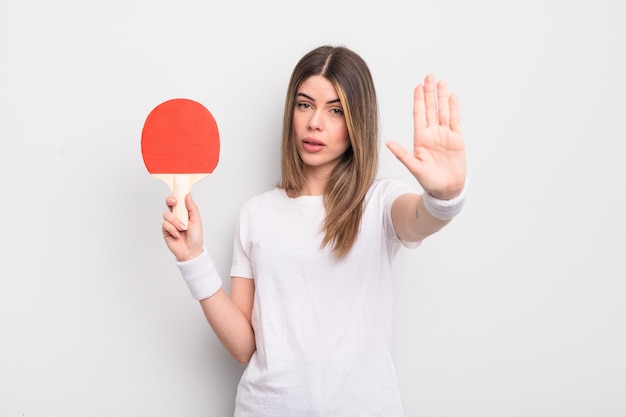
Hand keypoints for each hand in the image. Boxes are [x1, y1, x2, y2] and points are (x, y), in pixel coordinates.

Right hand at [162, 193, 203, 261]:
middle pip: (169, 203)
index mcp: (185, 212)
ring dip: (176, 221)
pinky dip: (173, 229)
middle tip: (174, 203)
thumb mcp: (197, 220)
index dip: (177, 195)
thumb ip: (192, 208)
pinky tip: (178, 235)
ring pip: (167, 214)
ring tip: (183, 228)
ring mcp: (170, 222)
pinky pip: (165, 224)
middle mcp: (176, 215)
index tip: (179, 193)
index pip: (179, 200)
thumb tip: (187, 195)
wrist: (191, 251)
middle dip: (170, 201)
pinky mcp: (165, 230)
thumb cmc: (195, 237)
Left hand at [386, 74, 465, 198]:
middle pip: (430, 108)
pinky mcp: (456, 139)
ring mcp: (444, 135)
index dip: (418, 100)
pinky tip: (452, 96)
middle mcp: (432, 133)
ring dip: (442, 97)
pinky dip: (454, 108)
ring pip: (443, 111)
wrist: (446, 189)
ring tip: (441, 82)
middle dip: (429, 92)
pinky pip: (455, 120)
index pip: (419, 114)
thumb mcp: (414, 167)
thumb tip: (388, 143)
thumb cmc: (429, 181)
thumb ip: (402, 154)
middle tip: (429, 76)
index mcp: (420, 138)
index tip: (418, 86)